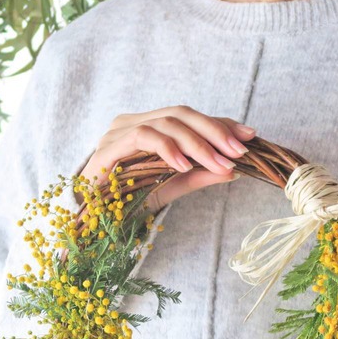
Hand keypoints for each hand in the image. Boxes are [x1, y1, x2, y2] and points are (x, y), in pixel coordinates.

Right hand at [75, 105, 256, 212]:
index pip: (190, 118)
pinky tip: (185, 165)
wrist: (87, 224)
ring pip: (167, 122)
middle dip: (215, 131)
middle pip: (181, 113)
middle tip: (240, 150)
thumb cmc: (125, 205)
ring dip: (198, 143)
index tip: (250, 135)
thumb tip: (233, 170)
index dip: (221, 124)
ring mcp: (119, 131)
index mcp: (149, 130)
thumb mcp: (169, 189)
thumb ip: (197, 178)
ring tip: (219, 162)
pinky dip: (168, 148)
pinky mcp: (108, 146)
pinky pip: (143, 136)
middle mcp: (135, 123)